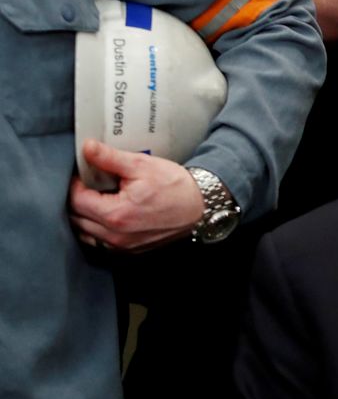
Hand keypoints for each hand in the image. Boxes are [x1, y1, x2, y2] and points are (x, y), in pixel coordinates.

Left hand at [67, 139, 204, 251]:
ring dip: (85, 216)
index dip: (76, 183)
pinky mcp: (130, 250)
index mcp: (115, 214)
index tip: (84, 173)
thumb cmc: (175, 186)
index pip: (76, 200)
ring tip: (97, 199)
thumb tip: (87, 148)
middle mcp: (115, 235)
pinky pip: (100, 242)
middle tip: (90, 184)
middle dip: (78, 199)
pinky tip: (108, 213)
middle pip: (76, 218)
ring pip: (85, 233)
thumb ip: (109, 158)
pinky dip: (97, 228)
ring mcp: (122, 246)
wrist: (201, 205)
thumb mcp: (141, 165)